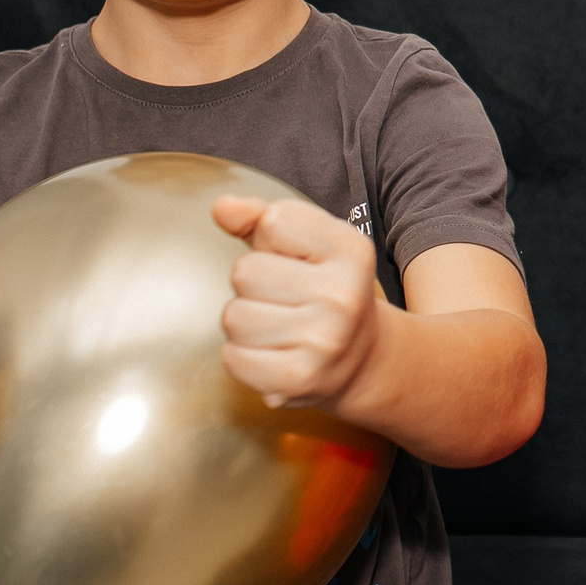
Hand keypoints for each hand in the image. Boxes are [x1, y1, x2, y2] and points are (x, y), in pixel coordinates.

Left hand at [214, 196, 384, 408]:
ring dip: (244, 323)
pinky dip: (241, 357)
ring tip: (277, 328)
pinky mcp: (300, 377)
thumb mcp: (308, 245)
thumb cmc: (324, 291)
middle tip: (284, 300)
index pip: (274, 221)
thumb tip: (222, 207)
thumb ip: (262, 218)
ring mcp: (323, 339)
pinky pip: (232, 357)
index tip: (295, 258)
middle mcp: (343, 294)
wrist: (363, 359)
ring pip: (233, 317)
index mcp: (350, 250)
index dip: (271, 240)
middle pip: (244, 272)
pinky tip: (271, 353)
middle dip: (253, 286)